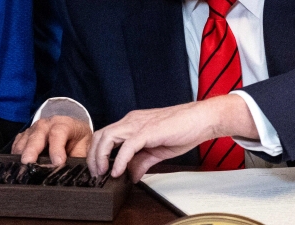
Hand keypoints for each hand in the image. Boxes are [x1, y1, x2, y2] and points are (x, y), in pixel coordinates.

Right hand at [12, 115, 91, 165]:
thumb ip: (80, 158)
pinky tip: (18, 166)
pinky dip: (16, 155)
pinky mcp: (25, 136)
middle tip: (29, 163)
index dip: (57, 148)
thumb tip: (76, 173)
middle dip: (32, 150)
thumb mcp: (85, 148)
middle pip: (37, 135)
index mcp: (65, 124)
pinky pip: (17, 144)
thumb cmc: (79, 142)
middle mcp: (47, 124)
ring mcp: (34, 129)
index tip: (57, 163)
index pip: (58, 132)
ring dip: (22, 154)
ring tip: (22, 169)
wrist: (72, 131)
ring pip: (24, 140)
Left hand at [88, 95, 257, 181]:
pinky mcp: (148, 131)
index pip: (106, 134)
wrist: (201, 119)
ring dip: (101, 156)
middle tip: (95, 173)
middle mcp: (132, 121)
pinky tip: (118, 172)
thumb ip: (142, 161)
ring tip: (102, 173)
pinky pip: (127, 146)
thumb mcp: (157, 150)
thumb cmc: (183, 129)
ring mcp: (138, 124)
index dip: (97, 151)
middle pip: (101, 134)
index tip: (98, 168)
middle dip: (93, 155)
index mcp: (133, 123)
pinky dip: (119, 160)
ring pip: (108, 137)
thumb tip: (131, 175)